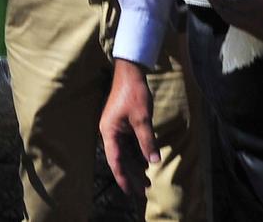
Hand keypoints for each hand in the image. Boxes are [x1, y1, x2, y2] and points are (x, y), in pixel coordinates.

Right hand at [99, 59, 156, 199]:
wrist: (130, 72)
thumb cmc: (134, 93)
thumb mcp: (142, 119)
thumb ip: (147, 141)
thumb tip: (153, 161)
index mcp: (109, 132)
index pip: (115, 160)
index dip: (123, 177)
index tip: (129, 191)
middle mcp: (110, 133)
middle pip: (120, 159)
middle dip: (132, 175)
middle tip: (143, 189)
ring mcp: (116, 128)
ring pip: (125, 152)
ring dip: (135, 165)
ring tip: (147, 180)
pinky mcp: (122, 124)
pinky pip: (129, 144)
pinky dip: (137, 154)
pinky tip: (146, 162)